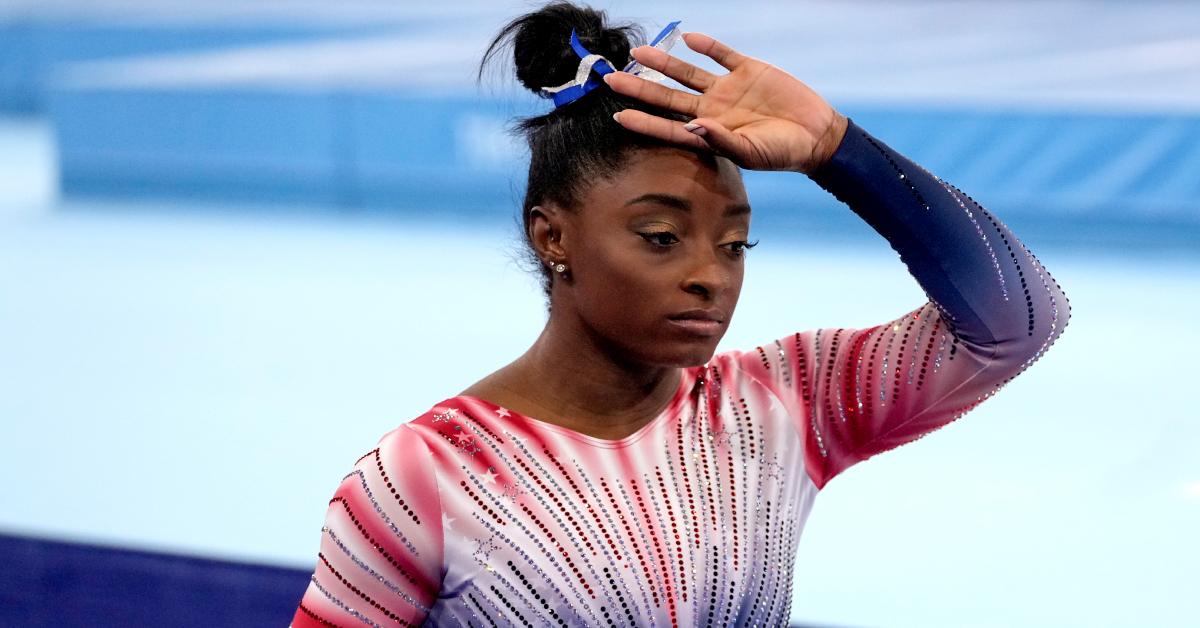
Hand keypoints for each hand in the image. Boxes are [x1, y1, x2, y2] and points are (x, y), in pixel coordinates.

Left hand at [605, 32, 846, 173]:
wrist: (816, 135)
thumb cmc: (782, 152)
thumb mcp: (751, 152)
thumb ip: (722, 141)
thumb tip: (694, 127)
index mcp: (709, 132)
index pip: (668, 127)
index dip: (643, 122)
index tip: (617, 116)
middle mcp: (712, 109)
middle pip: (668, 97)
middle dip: (640, 89)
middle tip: (611, 80)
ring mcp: (728, 89)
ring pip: (688, 73)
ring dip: (664, 63)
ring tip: (640, 52)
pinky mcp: (749, 70)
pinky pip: (723, 54)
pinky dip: (707, 46)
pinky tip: (688, 38)